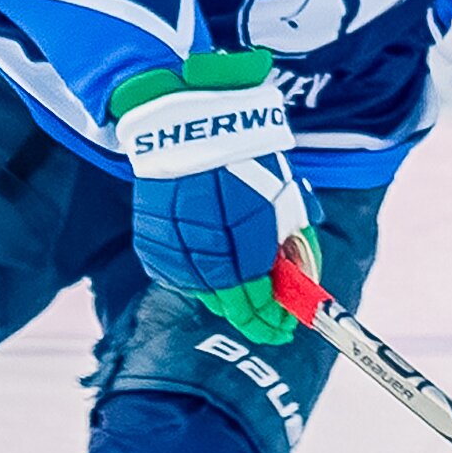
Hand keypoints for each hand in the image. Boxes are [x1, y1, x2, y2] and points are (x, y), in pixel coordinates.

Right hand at [109, 50, 309, 347]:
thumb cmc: (247, 156)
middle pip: (230, 301)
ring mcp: (176, 245)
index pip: (259, 297)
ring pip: (201, 291)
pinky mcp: (153, 239)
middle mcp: (208, 247)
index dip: (271, 318)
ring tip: (241, 301)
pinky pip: (174, 274)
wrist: (190, 124)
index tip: (283, 329)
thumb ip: (291, 241)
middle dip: (251, 315)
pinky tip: (210, 281)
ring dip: (224, 300)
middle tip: (267, 325)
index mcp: (245, 237)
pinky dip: (194, 280)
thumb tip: (299, 276)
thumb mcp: (284, 196)